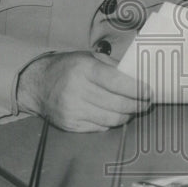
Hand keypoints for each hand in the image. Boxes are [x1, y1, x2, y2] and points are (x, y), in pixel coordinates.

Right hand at [16, 51, 150, 131]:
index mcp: (84, 69)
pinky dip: (111, 123)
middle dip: (137, 105)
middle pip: (117, 104)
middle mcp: (76, 90)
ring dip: (127, 116)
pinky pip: (100, 128)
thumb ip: (113, 66)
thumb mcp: (89, 58)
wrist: (38, 84)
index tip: (149, 92)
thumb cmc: (68, 68)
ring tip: (134, 110)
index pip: (116, 82)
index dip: (136, 89)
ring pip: (111, 119)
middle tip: (146, 103)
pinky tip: (115, 115)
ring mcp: (72, 110)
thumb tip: (138, 77)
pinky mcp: (70, 125)